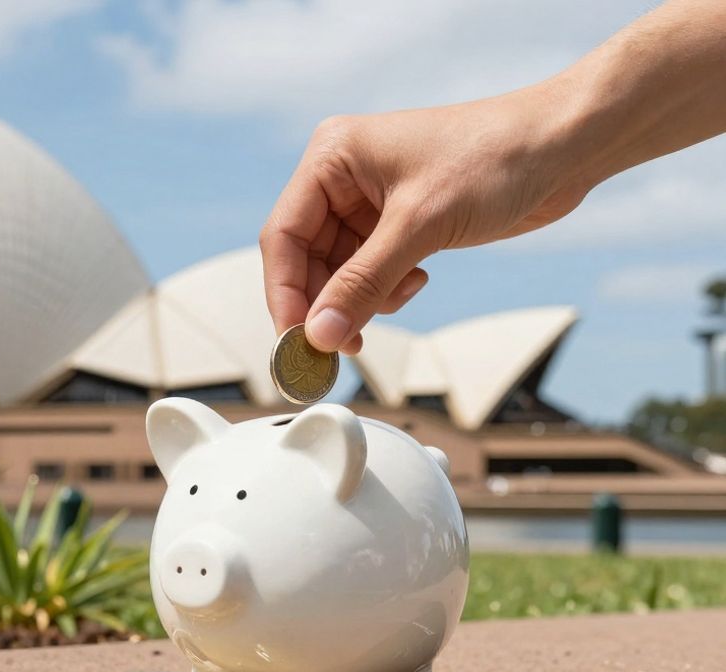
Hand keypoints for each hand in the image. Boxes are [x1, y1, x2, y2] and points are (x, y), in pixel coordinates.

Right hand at [260, 86, 593, 354]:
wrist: (564, 146)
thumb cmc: (495, 157)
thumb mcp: (420, 226)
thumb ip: (363, 283)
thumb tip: (318, 334)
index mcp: (332, 157)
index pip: (283, 235)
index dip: (285, 292)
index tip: (297, 340)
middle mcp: (342, 177)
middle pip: (305, 258)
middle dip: (325, 303)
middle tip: (338, 347)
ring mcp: (369, 200)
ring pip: (338, 270)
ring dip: (360, 299)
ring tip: (396, 301)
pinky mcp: (398, 221)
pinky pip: (369, 270)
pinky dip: (385, 290)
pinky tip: (416, 282)